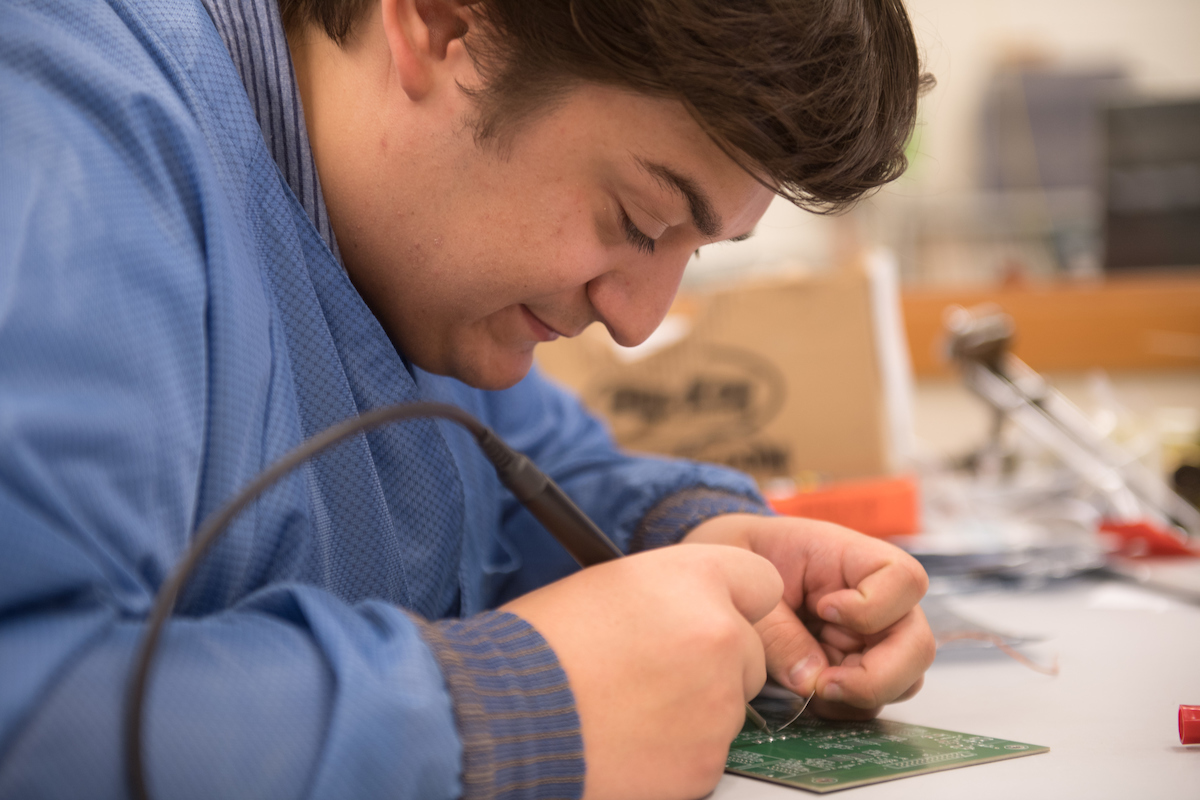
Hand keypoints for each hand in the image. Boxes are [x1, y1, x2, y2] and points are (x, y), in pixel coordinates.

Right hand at [501, 544, 781, 799]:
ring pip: (730, 704)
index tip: (717, 614)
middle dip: (716, 661)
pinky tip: (630, 736)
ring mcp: (718, 704)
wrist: (501, 716)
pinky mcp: (705, 761)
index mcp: (695, 579)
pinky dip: (678, 748)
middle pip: (750, 650)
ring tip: (629, 703)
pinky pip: (707, 750)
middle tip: (656, 668)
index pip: (760, 582)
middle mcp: (720, 636)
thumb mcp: (610, 584)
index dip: (734, 601)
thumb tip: (696, 606)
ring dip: (695, 706)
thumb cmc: (538, 646)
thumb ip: (672, 590)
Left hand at [682, 514, 934, 720]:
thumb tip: (811, 681)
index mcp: (855, 559)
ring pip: (904, 679)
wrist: (733, 568)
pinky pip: (872, 698)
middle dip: (877, 675)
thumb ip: (779, 632)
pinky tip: (810, 694)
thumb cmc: (747, 560)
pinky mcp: (856, 665)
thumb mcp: (754, 585)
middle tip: (824, 683)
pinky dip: (845, 706)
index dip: (873, 606)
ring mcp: (872, 637)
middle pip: (917, 643)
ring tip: (811, 688)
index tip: (823, 610)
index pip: (903, 579)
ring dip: (860, 695)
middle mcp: (879, 601)